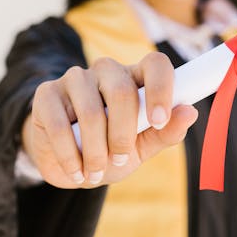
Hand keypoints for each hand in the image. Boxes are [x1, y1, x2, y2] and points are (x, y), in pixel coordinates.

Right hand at [20, 51, 198, 188]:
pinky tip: (76, 172)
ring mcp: (74, 79)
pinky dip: (70, 156)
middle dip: (123, 135)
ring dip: (96, 151)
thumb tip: (190, 112)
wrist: (69, 164)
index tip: (160, 120)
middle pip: (121, 90)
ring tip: (95, 173)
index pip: (155, 64)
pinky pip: (60, 124)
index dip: (161, 88)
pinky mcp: (46, 94)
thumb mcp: (142, 147)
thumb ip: (166, 132)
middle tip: (121, 161)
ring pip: (91, 111)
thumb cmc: (111, 150)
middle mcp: (105, 71)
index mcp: (135, 78)